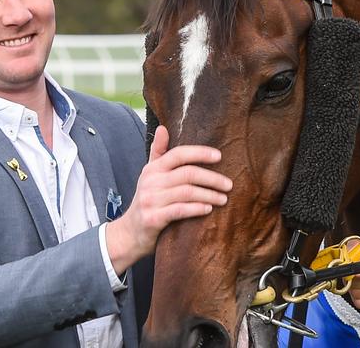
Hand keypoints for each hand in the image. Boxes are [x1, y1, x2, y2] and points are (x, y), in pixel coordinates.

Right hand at [106, 125, 232, 274]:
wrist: (129, 232)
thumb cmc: (147, 200)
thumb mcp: (149, 175)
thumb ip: (158, 152)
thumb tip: (163, 127)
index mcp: (153, 169)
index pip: (178, 154)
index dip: (199, 153)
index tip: (219, 156)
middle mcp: (150, 181)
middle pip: (187, 174)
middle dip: (211, 178)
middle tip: (229, 184)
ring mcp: (150, 200)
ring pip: (187, 192)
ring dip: (209, 195)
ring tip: (223, 199)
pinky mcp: (153, 218)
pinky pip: (179, 210)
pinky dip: (196, 209)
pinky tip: (208, 209)